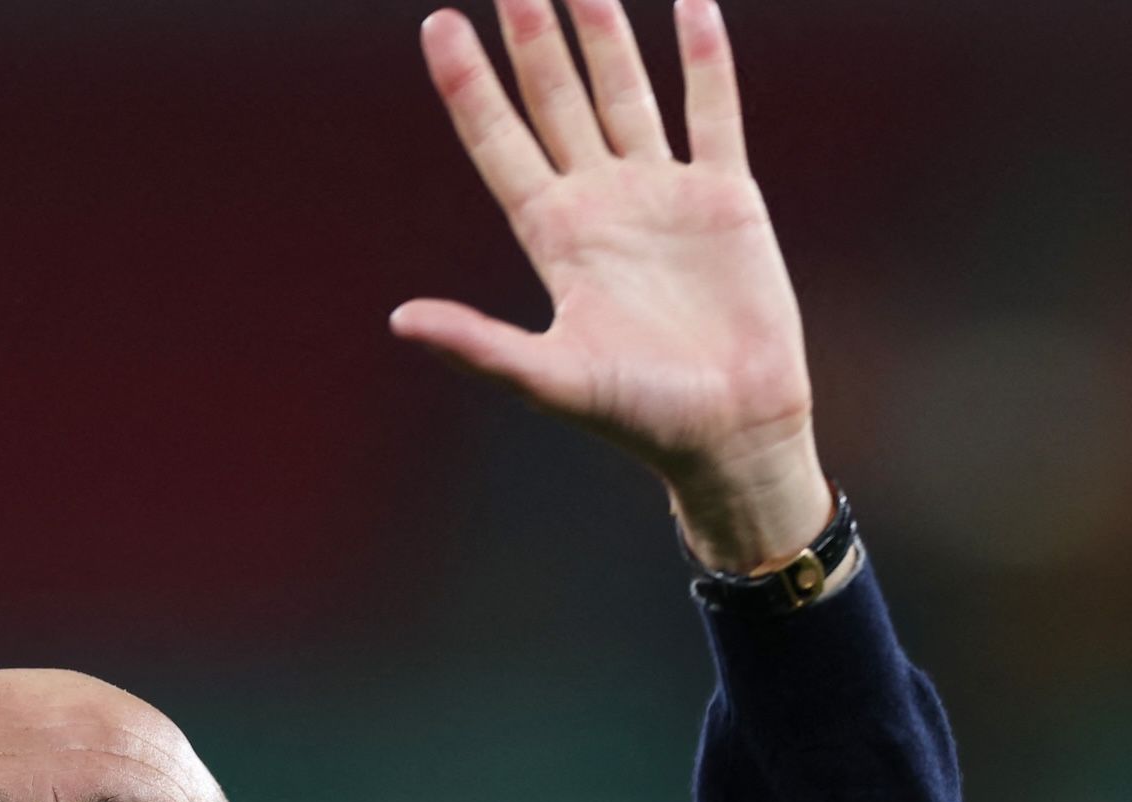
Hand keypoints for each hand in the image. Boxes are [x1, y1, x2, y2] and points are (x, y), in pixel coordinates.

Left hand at [390, 0, 829, 573]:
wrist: (732, 430)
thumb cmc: (639, 415)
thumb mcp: (551, 379)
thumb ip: (479, 345)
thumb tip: (399, 321)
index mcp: (553, 236)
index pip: (499, 141)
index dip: (469, 84)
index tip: (438, 23)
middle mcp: (601, 201)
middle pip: (556, 99)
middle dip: (532, 36)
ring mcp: (662, 192)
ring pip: (626, 91)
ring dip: (605, 32)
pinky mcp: (724, 196)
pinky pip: (713, 111)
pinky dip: (704, 59)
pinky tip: (690, 6)